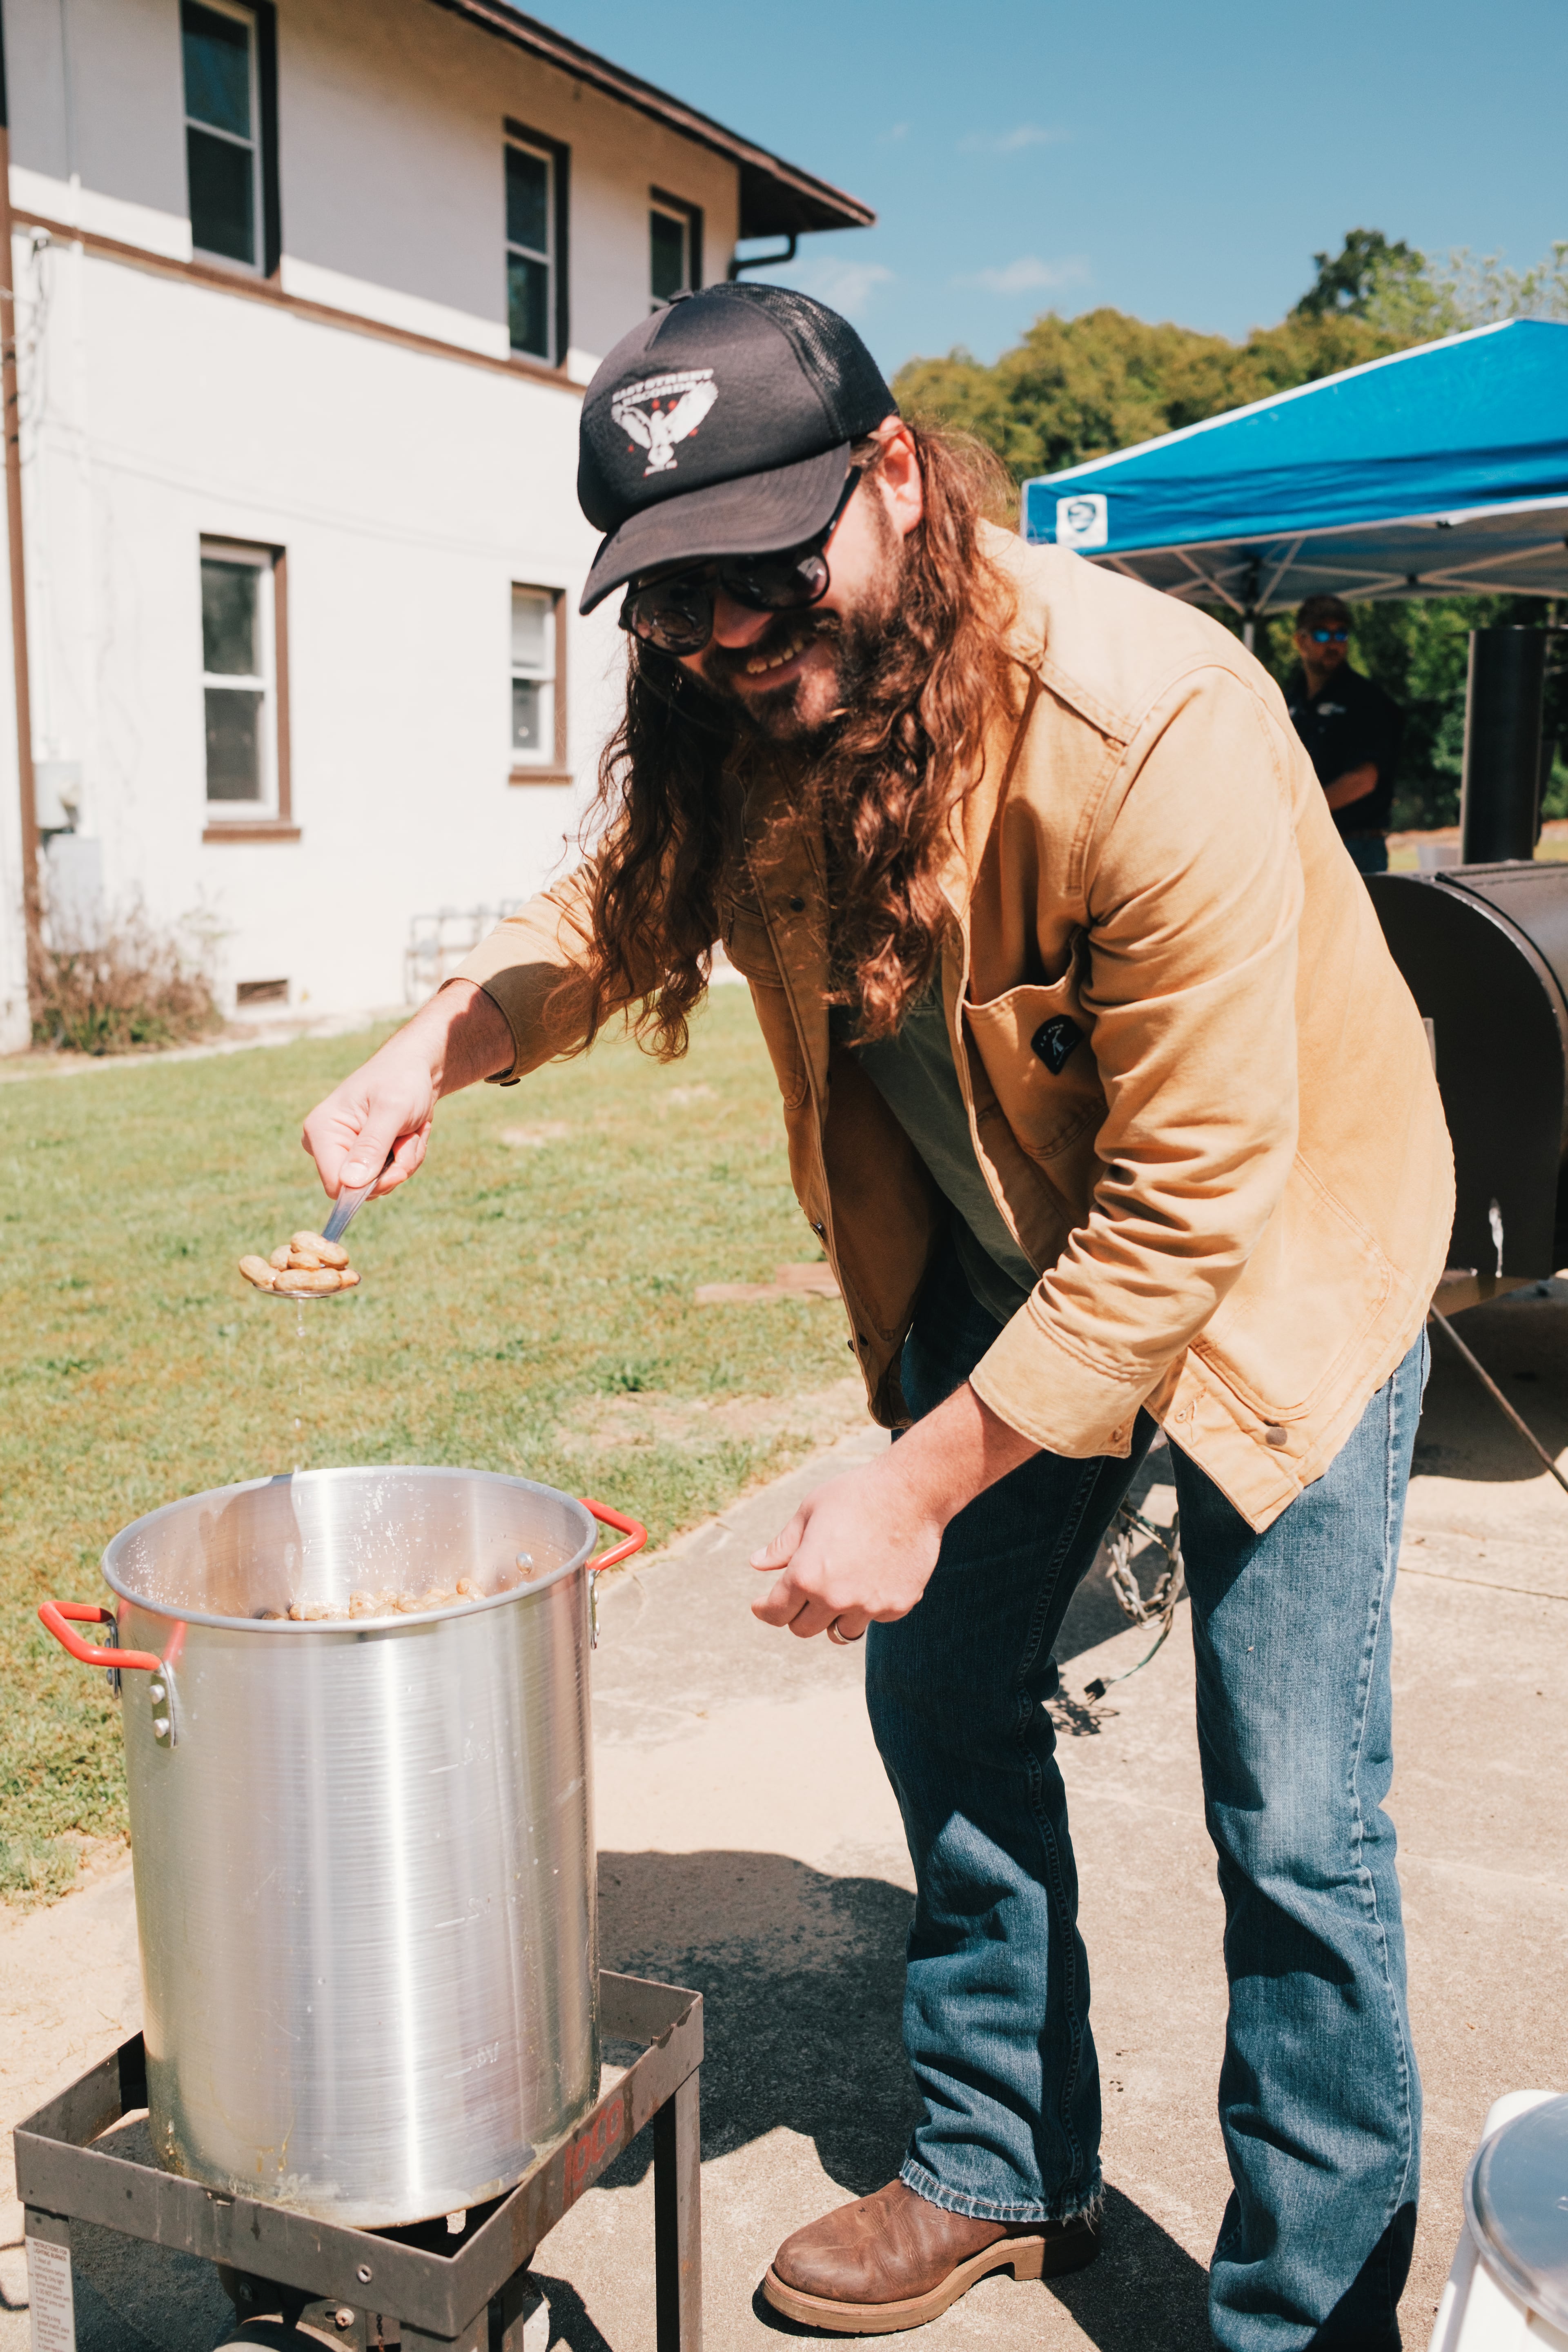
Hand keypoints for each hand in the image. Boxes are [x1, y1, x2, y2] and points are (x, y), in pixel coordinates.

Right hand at [300, 979, 511, 1201]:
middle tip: (409, 1137)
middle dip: (394, 1168)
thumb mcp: (392, 1110)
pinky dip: (407, 1157)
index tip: (399, 1171)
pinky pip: (388, 1176)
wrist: (415, 1067)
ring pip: (379, 1183)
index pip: (335, 1184)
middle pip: (360, 1188)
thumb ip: (371, 1146)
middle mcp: (326, 1144)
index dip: (369, 1186)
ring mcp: (345, 1151)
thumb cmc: (401, 1080)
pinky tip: (408, 1133)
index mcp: (321, 1130)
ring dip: (405, 1160)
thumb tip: (349, 1184)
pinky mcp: (363, 1156)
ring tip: (409, 1129)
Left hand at [751, 1380, 1039, 1639]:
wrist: (911, 1492)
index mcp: (806, 1576)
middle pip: (804, 1629)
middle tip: (802, 1594)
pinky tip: (872, 1577)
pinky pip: (873, 1618)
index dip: (765, 1610)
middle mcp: (835, 1598)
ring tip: (839, 1588)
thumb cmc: (855, 1495)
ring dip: (834, 1615)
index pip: (776, 1613)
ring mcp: (869, 1606)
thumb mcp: (809, 1512)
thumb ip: (782, 1546)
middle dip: (797, 1614)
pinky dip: (867, 1606)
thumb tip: (756, 1564)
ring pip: (840, 1631)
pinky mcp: (897, 1606)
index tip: (762, 1605)